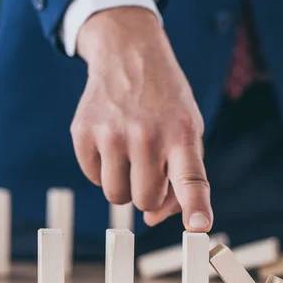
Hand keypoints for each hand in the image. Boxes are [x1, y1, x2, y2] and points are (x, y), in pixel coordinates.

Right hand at [71, 7, 212, 231]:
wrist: (129, 55)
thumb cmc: (165, 105)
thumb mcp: (187, 132)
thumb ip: (181, 178)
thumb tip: (151, 219)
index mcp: (181, 136)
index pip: (191, 179)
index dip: (195, 205)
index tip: (198, 226)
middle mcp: (147, 136)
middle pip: (145, 201)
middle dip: (148, 192)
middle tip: (149, 164)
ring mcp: (112, 134)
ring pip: (116, 196)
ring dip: (124, 183)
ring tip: (130, 152)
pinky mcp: (83, 132)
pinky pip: (93, 177)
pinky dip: (102, 168)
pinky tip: (111, 140)